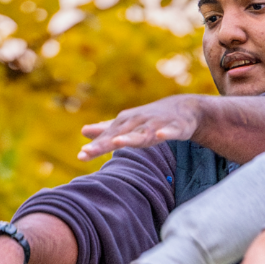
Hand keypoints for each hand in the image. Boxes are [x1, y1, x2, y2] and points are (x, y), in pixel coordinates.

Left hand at [78, 95, 203, 160]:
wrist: (183, 108)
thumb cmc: (150, 118)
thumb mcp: (127, 124)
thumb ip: (106, 129)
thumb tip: (83, 131)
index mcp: (126, 122)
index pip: (107, 136)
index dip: (95, 146)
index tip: (81, 155)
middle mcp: (139, 122)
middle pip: (120, 134)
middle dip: (104, 143)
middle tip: (87, 151)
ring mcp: (157, 124)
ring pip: (143, 133)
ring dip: (131, 137)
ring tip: (117, 142)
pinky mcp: (176, 127)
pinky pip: (171, 131)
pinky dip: (166, 133)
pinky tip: (161, 136)